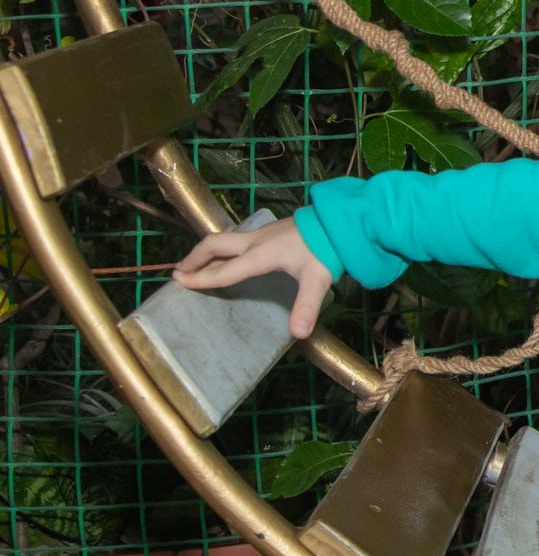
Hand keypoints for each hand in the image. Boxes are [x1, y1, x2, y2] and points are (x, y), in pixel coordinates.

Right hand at [173, 215, 331, 339]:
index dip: (202, 278)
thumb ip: (306, 307)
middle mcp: (256, 240)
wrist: (342, 222)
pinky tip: (229, 254)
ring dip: (207, 251)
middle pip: (215, 245)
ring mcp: (263, 232)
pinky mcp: (272, 229)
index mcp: (261, 254)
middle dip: (194, 258)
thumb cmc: (327, 248)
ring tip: (195, 264)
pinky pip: (238, 238)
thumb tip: (299, 333)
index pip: (224, 270)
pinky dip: (223, 247)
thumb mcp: (318, 280)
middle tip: (178, 272)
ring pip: (225, 239)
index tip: (180, 283)